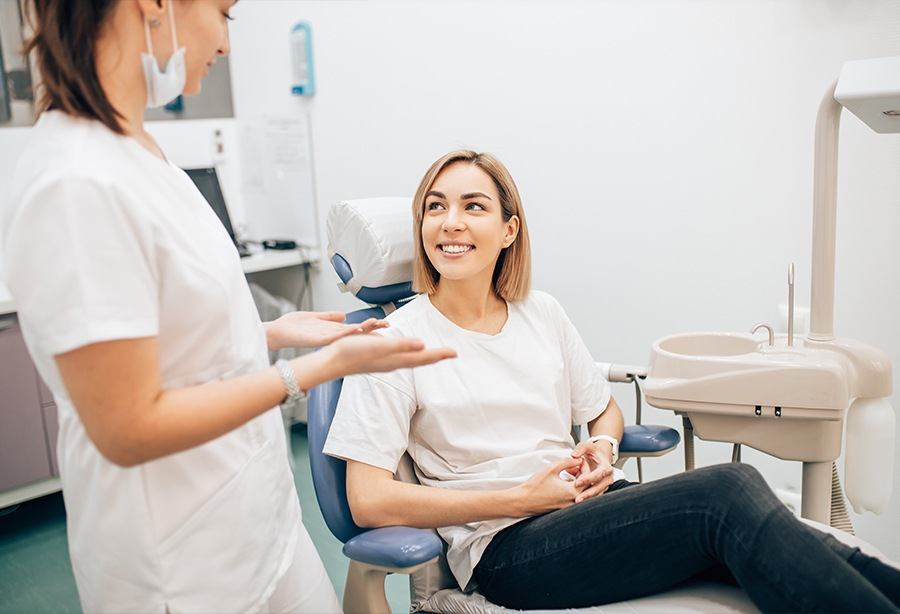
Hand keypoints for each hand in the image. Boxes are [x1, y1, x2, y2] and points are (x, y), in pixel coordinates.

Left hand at [265, 311, 387, 349]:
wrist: (277, 332)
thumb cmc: (292, 326)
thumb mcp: (315, 317)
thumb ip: (329, 316)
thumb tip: (343, 314)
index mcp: (332, 330)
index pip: (356, 327)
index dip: (369, 326)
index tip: (383, 323)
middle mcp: (331, 336)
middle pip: (356, 333)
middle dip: (371, 329)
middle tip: (386, 325)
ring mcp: (325, 339)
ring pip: (348, 335)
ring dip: (362, 330)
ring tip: (375, 325)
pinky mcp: (317, 340)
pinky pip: (334, 336)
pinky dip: (345, 333)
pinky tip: (355, 328)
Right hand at [322, 334, 456, 376]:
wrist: (330, 362)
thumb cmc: (351, 353)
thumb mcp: (378, 346)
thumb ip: (401, 345)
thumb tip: (423, 345)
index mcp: (396, 360)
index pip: (424, 358)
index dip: (440, 355)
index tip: (455, 353)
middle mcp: (393, 363)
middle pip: (420, 360)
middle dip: (436, 356)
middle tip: (450, 353)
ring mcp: (384, 362)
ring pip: (410, 359)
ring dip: (423, 356)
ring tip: (433, 353)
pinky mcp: (376, 359)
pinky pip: (399, 356)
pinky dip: (408, 353)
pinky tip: (405, 351)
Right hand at [511, 456, 583, 516]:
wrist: (523, 501)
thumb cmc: (535, 485)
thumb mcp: (552, 468)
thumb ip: (567, 462)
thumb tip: (579, 460)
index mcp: (572, 492)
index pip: (588, 478)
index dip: (585, 467)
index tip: (578, 461)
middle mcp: (573, 501)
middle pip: (587, 487)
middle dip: (583, 474)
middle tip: (575, 466)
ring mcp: (568, 507)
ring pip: (582, 493)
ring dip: (579, 482)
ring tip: (570, 473)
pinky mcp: (563, 508)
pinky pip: (575, 498)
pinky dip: (574, 489)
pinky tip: (565, 482)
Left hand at [570, 440, 614, 502]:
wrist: (600, 455)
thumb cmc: (594, 451)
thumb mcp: (587, 446)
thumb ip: (580, 448)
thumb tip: (574, 455)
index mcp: (606, 467)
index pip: (598, 475)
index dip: (588, 479)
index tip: (577, 482)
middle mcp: (608, 477)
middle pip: (599, 488)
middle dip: (588, 494)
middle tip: (577, 499)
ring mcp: (605, 484)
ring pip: (597, 494)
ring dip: (587, 498)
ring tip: (576, 502)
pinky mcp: (600, 489)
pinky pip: (595, 495)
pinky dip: (588, 498)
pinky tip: (578, 502)